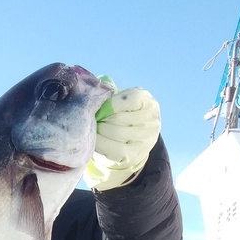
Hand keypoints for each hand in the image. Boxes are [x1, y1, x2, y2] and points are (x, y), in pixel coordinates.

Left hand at [85, 76, 160, 190]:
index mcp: (148, 102)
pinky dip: (101, 143)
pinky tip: (94, 139)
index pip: (130, 99)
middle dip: (101, 118)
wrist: (133, 142)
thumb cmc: (122, 114)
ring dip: (99, 130)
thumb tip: (96, 85)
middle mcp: (151, 121)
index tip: (98, 105)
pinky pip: (114, 149)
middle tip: (89, 118)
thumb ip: (111, 92)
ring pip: (116, 133)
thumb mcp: (121, 100)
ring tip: (91, 127)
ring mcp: (145, 140)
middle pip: (120, 118)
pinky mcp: (134, 155)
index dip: (111, 103)